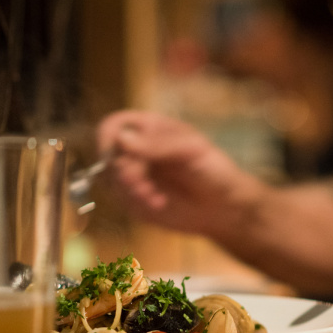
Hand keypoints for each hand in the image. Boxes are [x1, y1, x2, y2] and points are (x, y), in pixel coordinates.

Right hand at [96, 110, 260, 236]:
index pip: (114, 125)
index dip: (108, 137)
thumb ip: (157, 144)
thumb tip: (122, 138)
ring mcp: (135, 175)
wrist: (224, 206)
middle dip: (124, 172)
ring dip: (129, 190)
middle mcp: (137, 150)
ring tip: (153, 197)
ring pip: (111, 180)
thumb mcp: (191, 150)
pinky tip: (159, 204)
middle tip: (142, 185)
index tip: (114, 153)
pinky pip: (122, 200)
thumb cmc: (213, 170)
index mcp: (149, 128)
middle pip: (109, 156)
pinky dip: (137, 203)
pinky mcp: (136, 200)